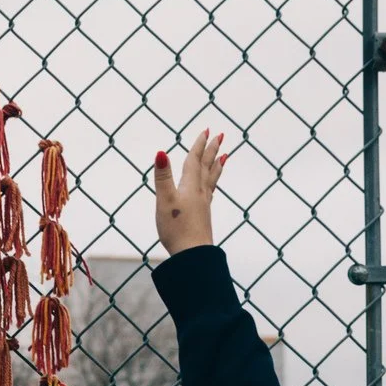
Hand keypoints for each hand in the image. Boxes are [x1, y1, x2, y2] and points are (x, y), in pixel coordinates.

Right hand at [153, 127, 230, 255]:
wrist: (193, 254)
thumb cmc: (176, 228)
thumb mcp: (165, 201)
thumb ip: (163, 177)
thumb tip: (161, 152)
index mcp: (190, 186)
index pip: (194, 161)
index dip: (199, 145)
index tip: (206, 130)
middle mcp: (200, 192)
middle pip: (206, 166)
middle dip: (211, 150)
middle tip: (220, 135)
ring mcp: (204, 204)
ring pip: (211, 179)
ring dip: (216, 165)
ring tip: (224, 156)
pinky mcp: (203, 215)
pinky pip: (211, 192)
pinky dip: (213, 183)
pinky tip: (211, 187)